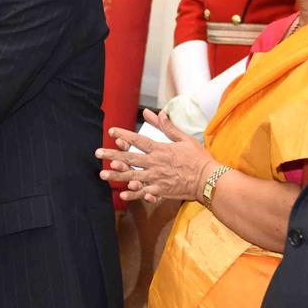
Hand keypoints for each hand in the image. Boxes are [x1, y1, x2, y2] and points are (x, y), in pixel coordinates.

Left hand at [96, 109, 214, 203]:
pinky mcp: (161, 191)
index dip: (123, 135)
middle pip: (129, 159)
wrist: (210, 180)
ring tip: (102, 175)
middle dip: (112, 156)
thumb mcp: (184, 139)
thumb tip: (155, 113)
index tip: (111, 132)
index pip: (138, 140)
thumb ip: (167, 127)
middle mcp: (155, 163)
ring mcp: (157, 178)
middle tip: (97, 153)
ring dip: (116, 176)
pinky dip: (133, 194)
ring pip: (132, 177)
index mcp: (160, 149)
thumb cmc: (199, 158)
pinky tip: (122, 194)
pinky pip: (144, 193)